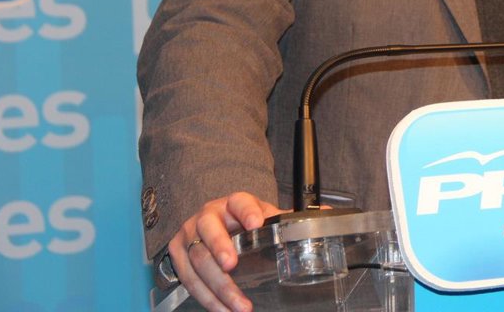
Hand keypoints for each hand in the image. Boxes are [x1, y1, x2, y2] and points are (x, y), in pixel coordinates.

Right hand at [169, 192, 285, 311]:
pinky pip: (189, 280)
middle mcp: (207, 216)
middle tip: (232, 266)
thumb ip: (286, 220)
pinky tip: (223, 309)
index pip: (239, 202)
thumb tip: (326, 214)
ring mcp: (189, 234)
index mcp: (232, 203)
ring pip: (198, 260)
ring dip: (218, 286)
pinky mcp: (178, 254)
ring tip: (239, 305)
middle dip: (220, 249)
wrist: (211, 225)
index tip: (256, 224)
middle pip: (209, 231)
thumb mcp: (261, 216)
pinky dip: (207, 298)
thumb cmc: (240, 222)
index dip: (247, 212)